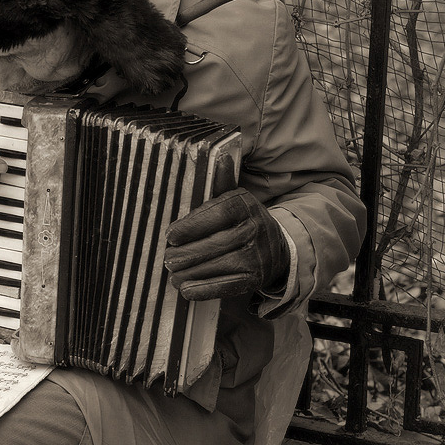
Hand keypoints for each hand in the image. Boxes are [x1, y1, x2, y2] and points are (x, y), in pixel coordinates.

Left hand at [163, 188, 289, 300]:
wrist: (276, 247)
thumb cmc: (243, 220)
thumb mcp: (234, 198)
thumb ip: (221, 182)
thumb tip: (220, 154)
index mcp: (245, 206)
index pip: (215, 214)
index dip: (190, 226)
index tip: (170, 236)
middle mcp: (253, 230)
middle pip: (212, 244)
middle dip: (184, 254)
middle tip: (168, 258)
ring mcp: (255, 257)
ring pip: (214, 266)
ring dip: (188, 273)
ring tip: (172, 273)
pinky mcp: (253, 279)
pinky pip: (224, 286)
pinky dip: (202, 289)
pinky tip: (185, 289)